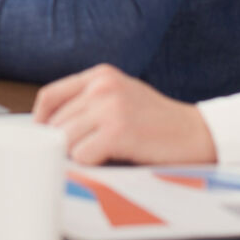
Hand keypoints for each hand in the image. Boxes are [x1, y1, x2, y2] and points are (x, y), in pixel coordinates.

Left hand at [32, 64, 217, 165]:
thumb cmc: (161, 121)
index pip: (51, 96)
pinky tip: (108, 162)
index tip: (41, 137)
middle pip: (55, 122)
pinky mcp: (118, 131)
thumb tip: (52, 127)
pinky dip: (90, 164)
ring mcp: (109, 107)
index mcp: (101, 75)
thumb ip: (91, 102)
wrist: (199, 133)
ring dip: (76, 155)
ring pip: (65, 139)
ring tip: (98, 158)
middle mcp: (102, 86)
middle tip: (77, 156)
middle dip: (61, 144)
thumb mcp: (123, 97)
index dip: (41, 121)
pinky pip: (82, 155)